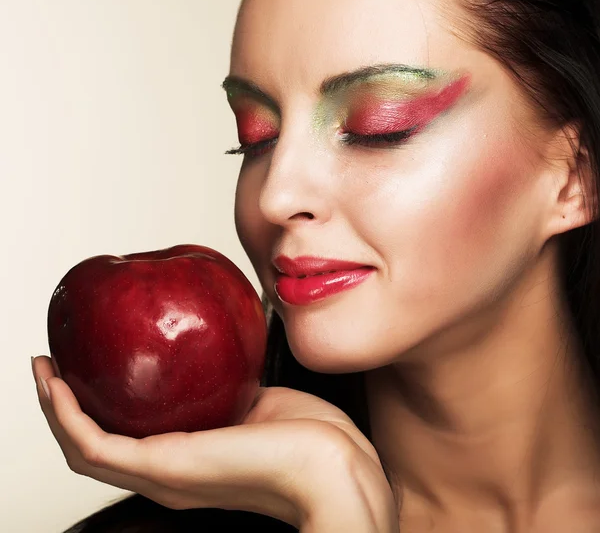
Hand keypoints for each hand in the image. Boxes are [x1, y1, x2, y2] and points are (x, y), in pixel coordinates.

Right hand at [32, 356, 398, 531]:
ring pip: (83, 449)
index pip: (129, 440)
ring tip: (43, 370)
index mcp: (190, 457)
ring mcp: (161, 473)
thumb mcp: (260, 399)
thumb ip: (231, 386)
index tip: (89, 369)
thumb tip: (218, 355)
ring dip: (55, 411)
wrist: (333, 467)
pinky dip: (65, 417)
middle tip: (52, 367)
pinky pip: (94, 446)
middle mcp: (166, 472)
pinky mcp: (161, 466)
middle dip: (67, 408)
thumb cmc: (311, 437)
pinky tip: (56, 385)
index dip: (100, 411)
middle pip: (95, 446)